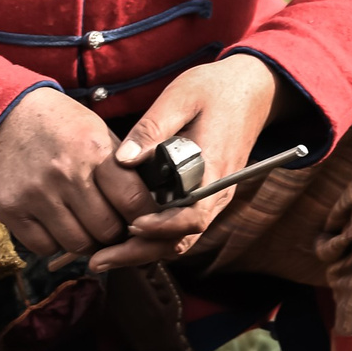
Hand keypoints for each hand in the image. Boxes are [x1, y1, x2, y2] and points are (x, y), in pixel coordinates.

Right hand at [0, 88, 141, 258]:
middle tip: (113, 225)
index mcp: (94, 150)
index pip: (133, 200)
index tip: (144, 219)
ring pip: (78, 245)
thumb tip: (154, 205)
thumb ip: (123, 167)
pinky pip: (44, 247)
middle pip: (107, 230)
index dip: (144, 216)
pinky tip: (57, 224)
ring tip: (86, 226)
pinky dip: (55, 242)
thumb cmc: (59, 126)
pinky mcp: (11, 210)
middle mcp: (65, 174)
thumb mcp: (96, 132)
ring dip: (87, 241)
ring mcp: (36, 194)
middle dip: (115, 232)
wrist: (2, 116)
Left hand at [87, 53, 284, 268]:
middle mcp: (218, 192)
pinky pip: (180, 227)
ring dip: (143, 251)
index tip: (131, 226)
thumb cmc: (215, 89)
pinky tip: (122, 239)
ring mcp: (213, 197)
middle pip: (182, 238)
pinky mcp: (204, 196)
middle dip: (140, 253)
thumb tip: (122, 160)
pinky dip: (153, 238)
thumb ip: (152, 128)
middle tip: (100, 260)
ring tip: (103, 258)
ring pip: (180, 238)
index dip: (162, 227)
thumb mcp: (181, 96)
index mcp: (215, 169)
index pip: (193, 215)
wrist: (251, 89)